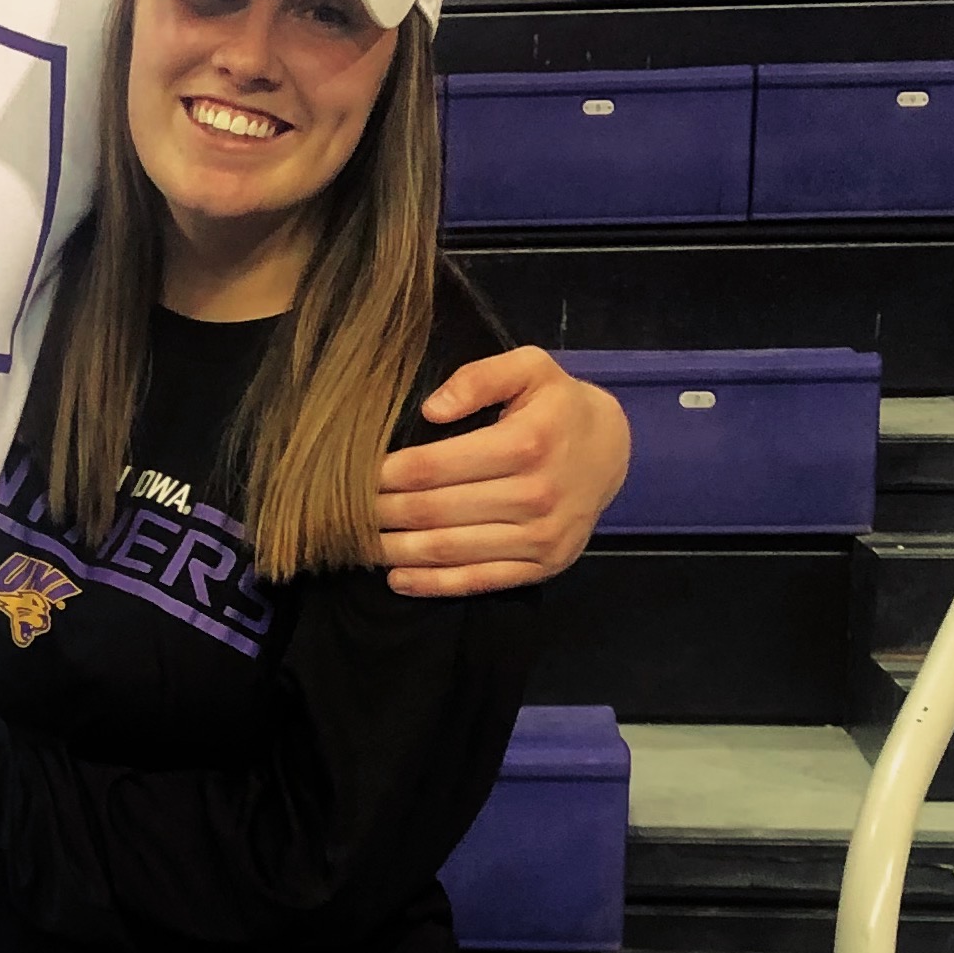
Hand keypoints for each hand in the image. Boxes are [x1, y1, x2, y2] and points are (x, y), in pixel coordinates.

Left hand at [376, 346, 629, 597]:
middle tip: (341, 513)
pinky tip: (397, 577)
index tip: (352, 476)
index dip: (384, 476)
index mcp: (527, 443)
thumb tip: (431, 410)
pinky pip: (478, 582)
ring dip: (396, 551)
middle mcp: (536, 495)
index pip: (433, 467)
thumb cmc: (557, 405)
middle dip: (381, 514)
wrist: (612, 450)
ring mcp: (541, 537)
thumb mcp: (530, 367)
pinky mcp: (543, 566)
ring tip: (358, 544)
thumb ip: (479, 377)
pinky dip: (432, 585)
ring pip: (449, 551)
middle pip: (434, 512)